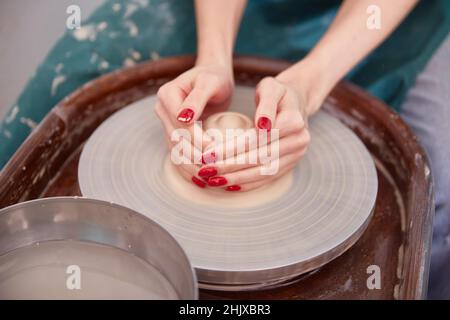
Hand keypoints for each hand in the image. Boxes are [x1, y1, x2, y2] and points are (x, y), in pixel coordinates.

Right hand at [155, 63, 233, 185]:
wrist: (213, 76)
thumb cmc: (215, 77)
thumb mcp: (209, 82)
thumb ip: (197, 99)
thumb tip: (183, 118)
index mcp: (167, 95)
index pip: (181, 124)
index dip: (197, 140)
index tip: (215, 151)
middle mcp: (162, 109)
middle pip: (176, 139)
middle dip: (194, 157)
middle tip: (213, 171)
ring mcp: (166, 121)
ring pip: (175, 149)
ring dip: (190, 165)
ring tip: (208, 179)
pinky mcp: (173, 131)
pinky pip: (178, 152)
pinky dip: (188, 165)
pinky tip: (200, 179)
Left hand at [197, 76, 316, 191]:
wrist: (296, 102)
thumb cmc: (278, 92)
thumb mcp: (271, 87)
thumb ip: (266, 104)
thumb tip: (262, 125)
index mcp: (294, 120)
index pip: (259, 139)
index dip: (233, 148)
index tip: (209, 154)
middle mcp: (299, 140)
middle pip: (260, 158)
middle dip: (230, 166)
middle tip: (206, 171)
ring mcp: (296, 155)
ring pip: (263, 172)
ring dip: (237, 178)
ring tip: (213, 181)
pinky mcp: (290, 164)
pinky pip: (268, 178)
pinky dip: (248, 183)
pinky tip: (229, 185)